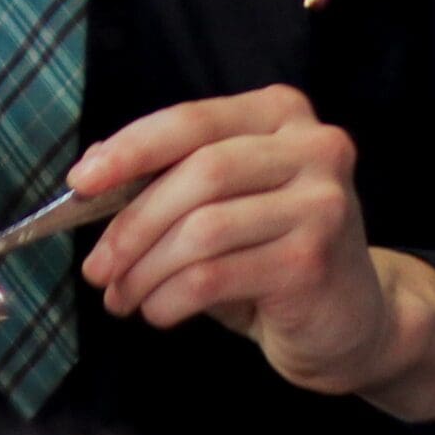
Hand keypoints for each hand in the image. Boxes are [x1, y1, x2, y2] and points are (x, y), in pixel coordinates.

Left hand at [67, 86, 434, 421]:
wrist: (354, 320)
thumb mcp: (224, 200)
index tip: (80, 181)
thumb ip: (169, 177)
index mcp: (280, 114)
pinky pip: (216, 276)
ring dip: (145, 269)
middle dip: (131, 224)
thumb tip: (90, 175)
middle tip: (96, 266)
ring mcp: (321, 204)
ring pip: (202, 230)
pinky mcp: (313, 261)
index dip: (130, 149)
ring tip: (121, 297)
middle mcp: (312, 148)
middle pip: (196, 175)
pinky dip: (172, 297)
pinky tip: (157, 311)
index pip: (192, 121)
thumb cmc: (272, 251)